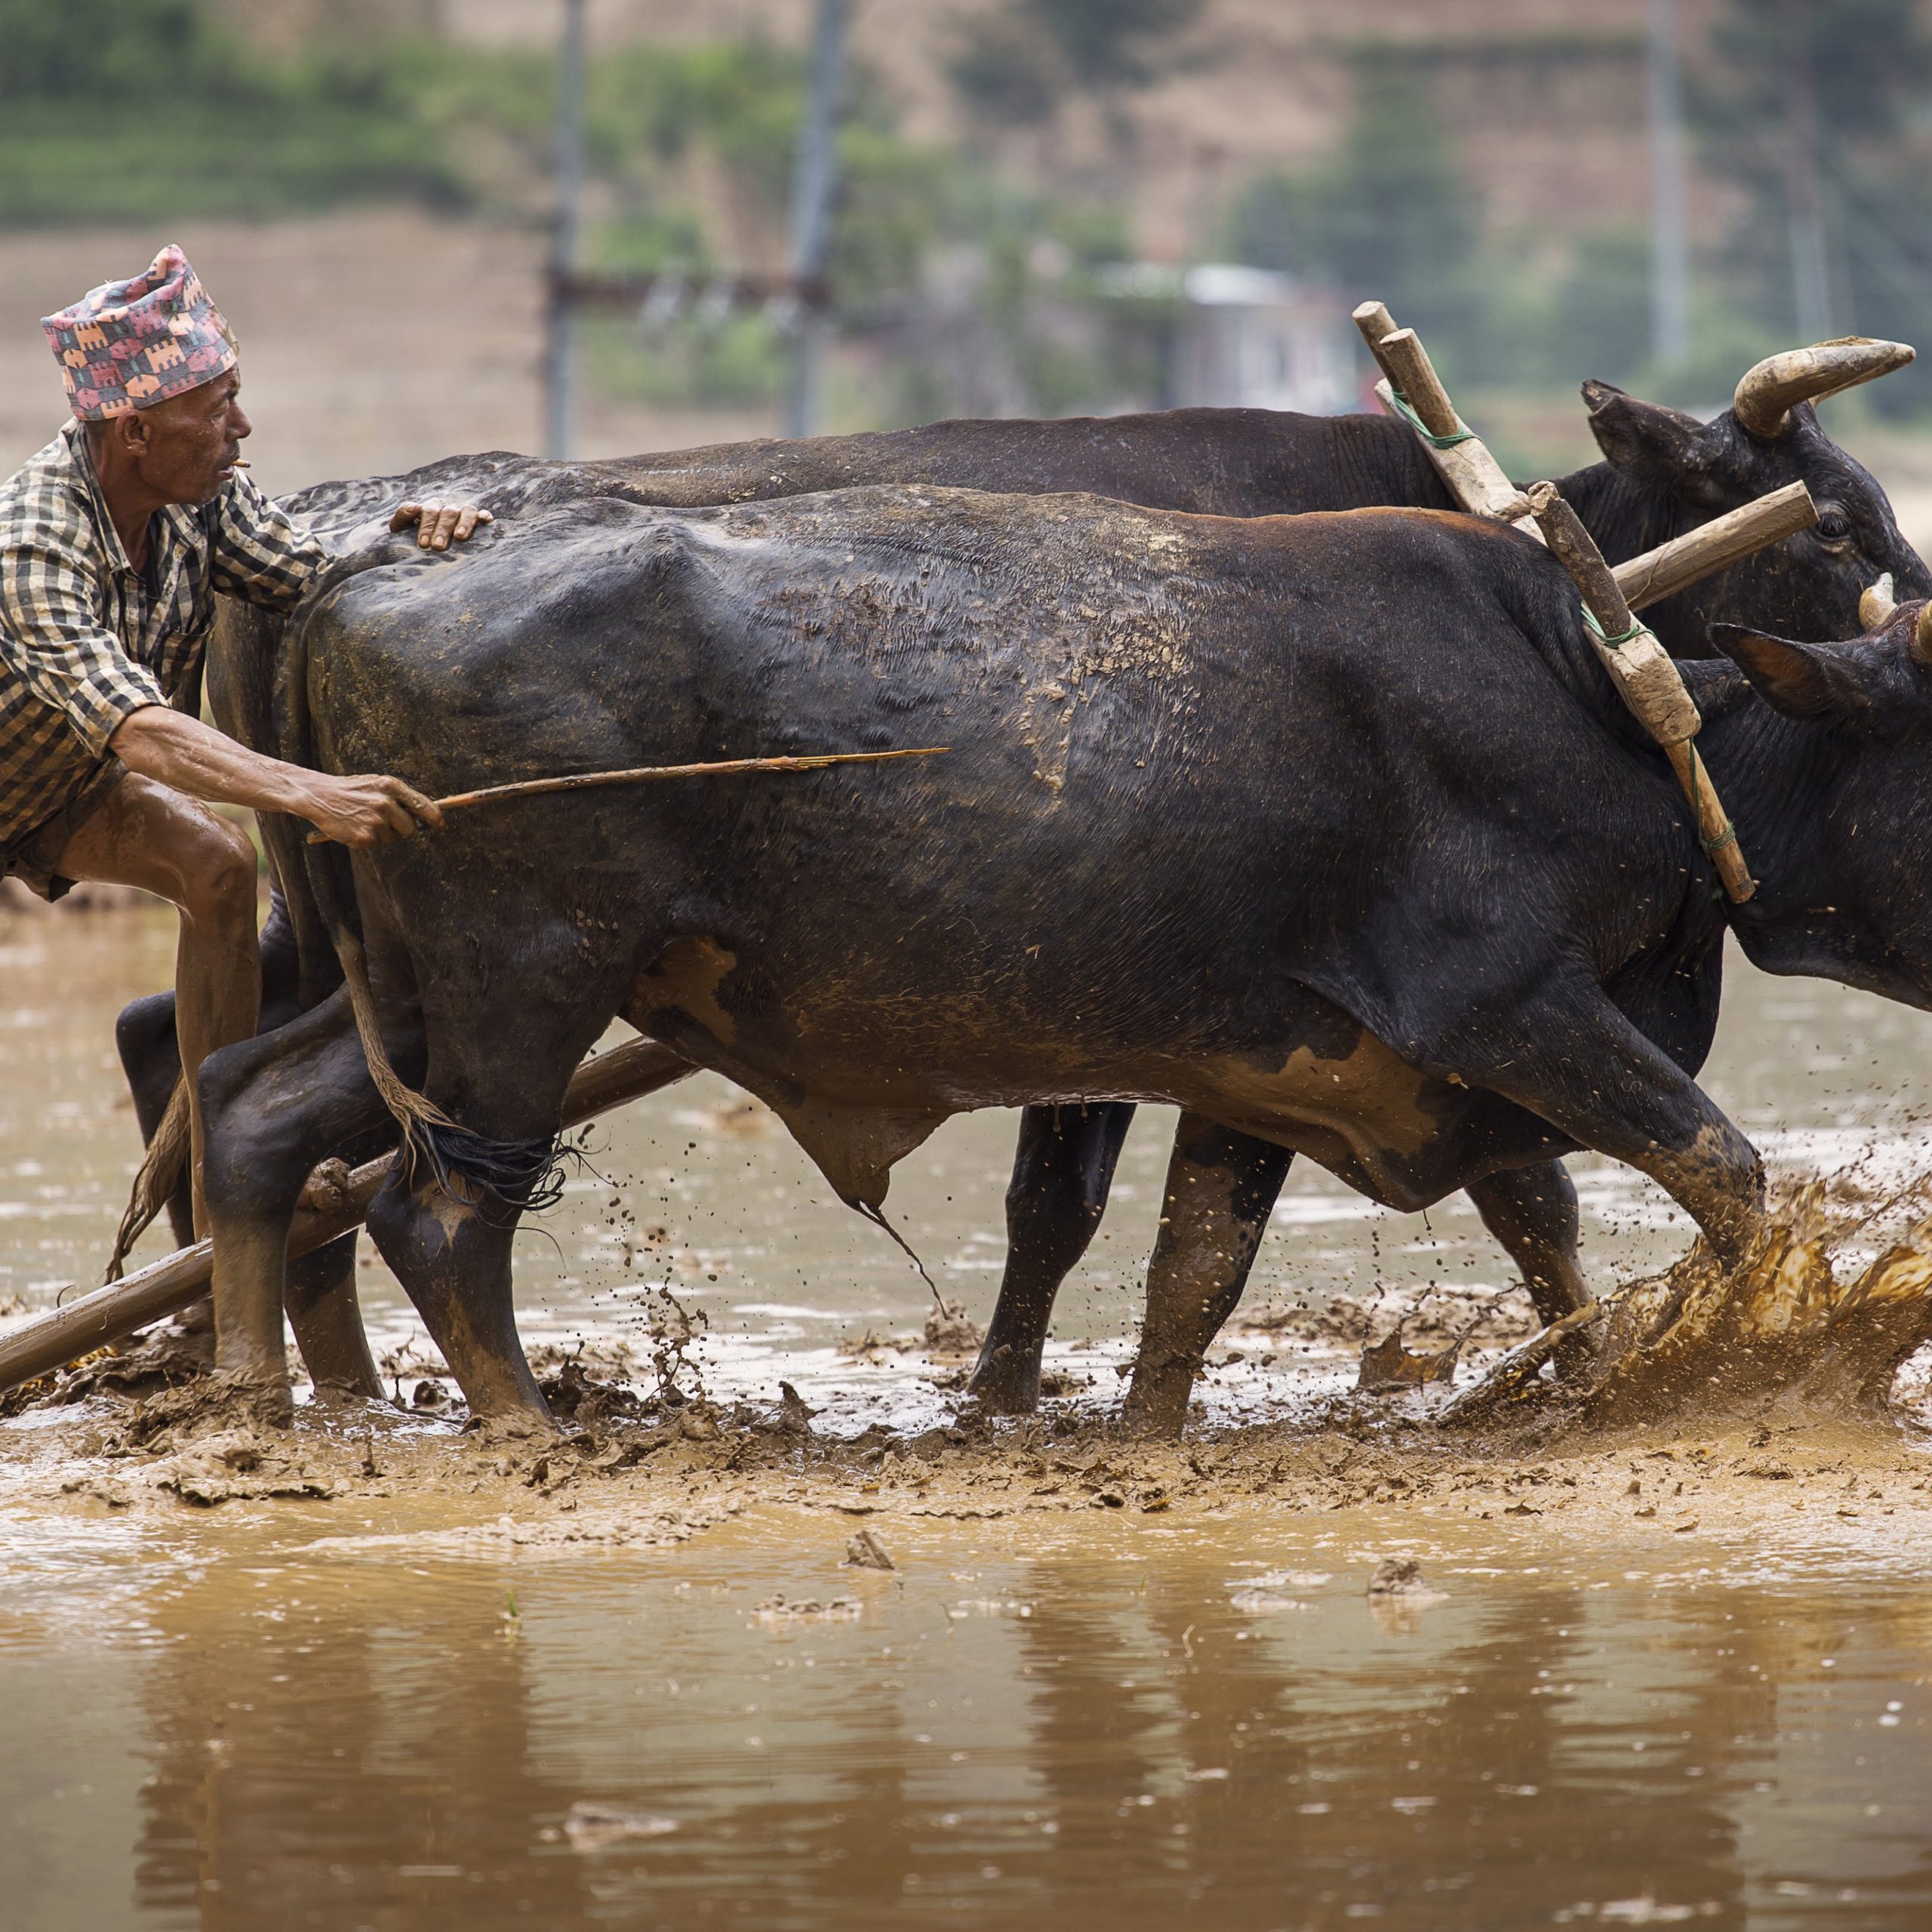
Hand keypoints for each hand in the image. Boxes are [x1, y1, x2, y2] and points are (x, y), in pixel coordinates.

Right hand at [302, 774, 444, 847]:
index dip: (434, 817)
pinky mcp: (364, 837)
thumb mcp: (376, 784)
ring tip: (364, 819)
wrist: (319, 796)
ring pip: (393, 838)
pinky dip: (369, 839)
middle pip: (410, 828)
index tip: (440, 824)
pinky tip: (355, 826)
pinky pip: (377, 844)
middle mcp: (385, 803)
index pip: (423, 805)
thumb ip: (399, 796)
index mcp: (390, 786)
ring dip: (382, 833)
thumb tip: (425, 812)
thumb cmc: (351, 790)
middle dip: (402, 828)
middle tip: (384, 820)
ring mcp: (375, 821)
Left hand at [390, 501, 492, 550]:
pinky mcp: (479, 519)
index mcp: (430, 508)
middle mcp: (448, 508)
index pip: (428, 511)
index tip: (424, 544)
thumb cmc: (417, 538)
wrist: (430, 547)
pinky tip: (486, 521)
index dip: (427, 526)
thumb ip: (402, 517)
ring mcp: (464, 512)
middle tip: (438, 546)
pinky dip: (484, 516)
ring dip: (464, 523)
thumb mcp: (402, 528)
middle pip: (448, 513)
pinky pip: (483, 514)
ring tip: (460, 537)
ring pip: (467, 511)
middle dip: (443, 529)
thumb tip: (414, 507)